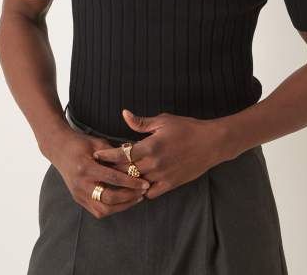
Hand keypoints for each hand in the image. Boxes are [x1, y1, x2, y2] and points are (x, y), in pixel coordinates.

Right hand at [44, 126, 150, 218]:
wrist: (59, 148)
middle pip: (108, 198)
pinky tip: (123, 202)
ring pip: (102, 209)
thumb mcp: (98, 143)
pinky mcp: (78, 198)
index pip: (113, 178)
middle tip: (143, 192)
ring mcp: (78, 193)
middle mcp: (81, 184)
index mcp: (86, 167)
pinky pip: (96, 210)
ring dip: (122, 206)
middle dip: (129, 197)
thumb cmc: (81, 143)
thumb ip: (115, 153)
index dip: (131, 182)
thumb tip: (135, 160)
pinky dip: (112, 208)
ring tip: (136, 198)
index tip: (145, 183)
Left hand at [92, 109, 226, 199]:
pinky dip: (142, 190)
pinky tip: (136, 186)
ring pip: (136, 184)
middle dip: (112, 169)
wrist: (211, 143)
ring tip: (115, 179)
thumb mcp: (164, 121)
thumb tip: (124, 114)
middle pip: (125, 171)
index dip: (107, 155)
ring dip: (126, 181)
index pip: (121, 154)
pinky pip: (151, 193)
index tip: (96, 155)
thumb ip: (141, 122)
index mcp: (150, 146)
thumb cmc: (187, 128)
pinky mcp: (171, 184)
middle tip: (101, 168)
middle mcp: (154, 164)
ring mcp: (162, 176)